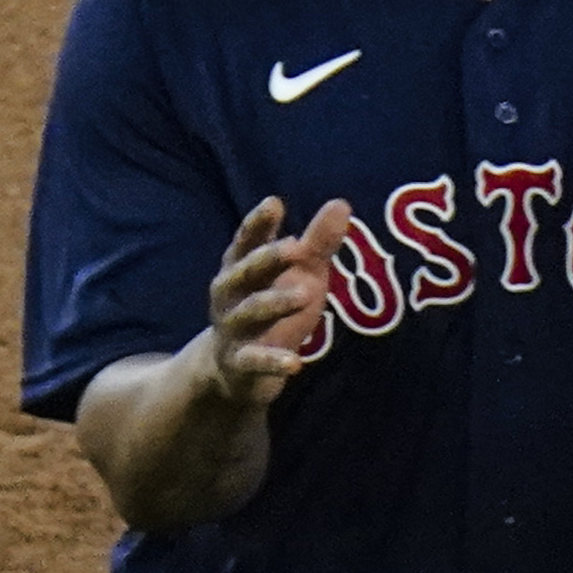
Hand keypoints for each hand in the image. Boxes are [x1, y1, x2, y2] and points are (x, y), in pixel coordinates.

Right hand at [201, 196, 348, 404]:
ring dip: (276, 302)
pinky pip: (255, 360)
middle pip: (246, 271)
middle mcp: (230, 293)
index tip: (275, 203)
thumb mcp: (299, 274)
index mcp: (241, 266)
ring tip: (307, 294)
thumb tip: (341, 203)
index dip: (259, 222)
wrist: (235, 369)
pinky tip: (295, 364)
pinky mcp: (240, 362)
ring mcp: (233, 328)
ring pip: (252, 311)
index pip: (247, 240)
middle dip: (269, 258)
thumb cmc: (271, 307)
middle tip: (297, 246)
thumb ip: (317, 243)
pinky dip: (274, 361)